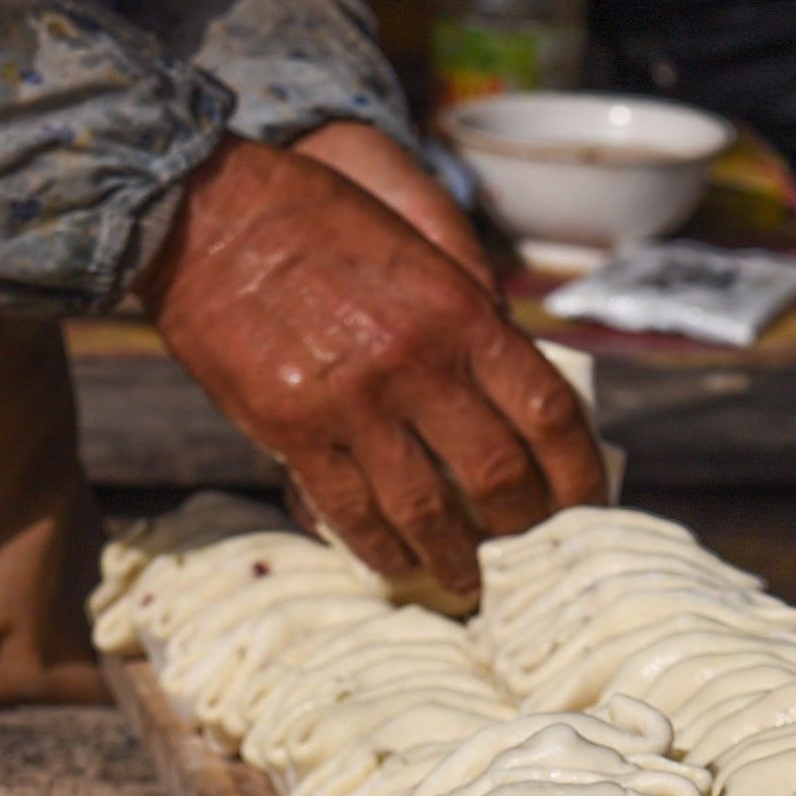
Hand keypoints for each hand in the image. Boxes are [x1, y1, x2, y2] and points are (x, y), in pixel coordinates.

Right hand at [143, 135, 605, 594]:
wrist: (207, 212)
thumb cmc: (317, 218)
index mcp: (461, 311)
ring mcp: (355, 404)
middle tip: (530, 553)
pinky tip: (398, 565)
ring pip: (429, 512)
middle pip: (501, 475)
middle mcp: (418, 363)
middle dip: (525, 528)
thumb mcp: (419, 246)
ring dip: (457, 560)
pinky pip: (352, 514)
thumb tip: (515, 384)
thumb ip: (470, 314)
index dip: (580, 473)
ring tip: (470, 583)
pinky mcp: (293, 431)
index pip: (550, 412)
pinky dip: (382, 550)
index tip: (588, 506)